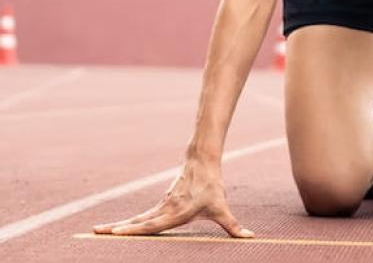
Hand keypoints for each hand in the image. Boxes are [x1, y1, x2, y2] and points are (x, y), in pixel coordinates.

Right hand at [93, 157, 254, 238]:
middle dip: (116, 229)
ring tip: (98, 231)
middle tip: (95, 233)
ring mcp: (160, 206)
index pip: (151, 225)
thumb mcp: (222, 208)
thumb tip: (251, 238)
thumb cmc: (212, 186)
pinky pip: (141, 215)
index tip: (116, 233)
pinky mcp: (161, 203)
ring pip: (136, 218)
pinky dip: (128, 223)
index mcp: (175, 213)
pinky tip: (118, 229)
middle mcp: (163, 210)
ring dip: (118, 226)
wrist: (202, 160)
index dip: (134, 230)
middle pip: (136, 222)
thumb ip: (234, 226)